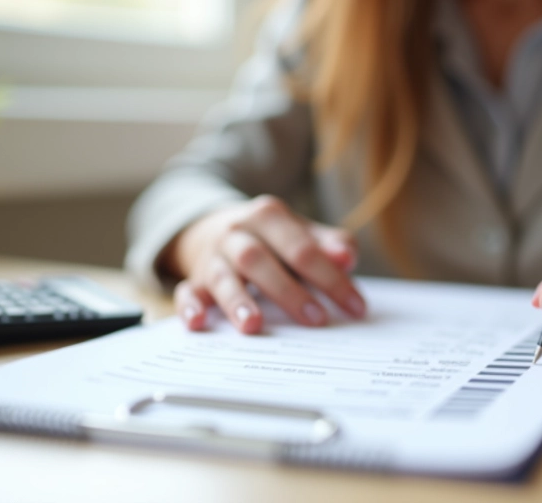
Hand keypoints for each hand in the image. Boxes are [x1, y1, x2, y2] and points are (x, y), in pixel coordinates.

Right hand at [168, 195, 365, 333]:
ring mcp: (213, 257)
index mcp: (268, 215)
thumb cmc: (270, 238)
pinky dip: (189, 308)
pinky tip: (197, 324)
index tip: (356, 307)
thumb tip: (348, 258)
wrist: (211, 227)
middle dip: (289, 291)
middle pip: (259, 259)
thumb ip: (328, 243)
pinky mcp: (194, 279)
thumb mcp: (299, 232)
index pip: (303, 248)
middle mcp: (237, 233)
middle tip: (317, 320)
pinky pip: (186, 293)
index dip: (331, 278)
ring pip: (223, 277)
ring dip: (237, 301)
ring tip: (253, 326)